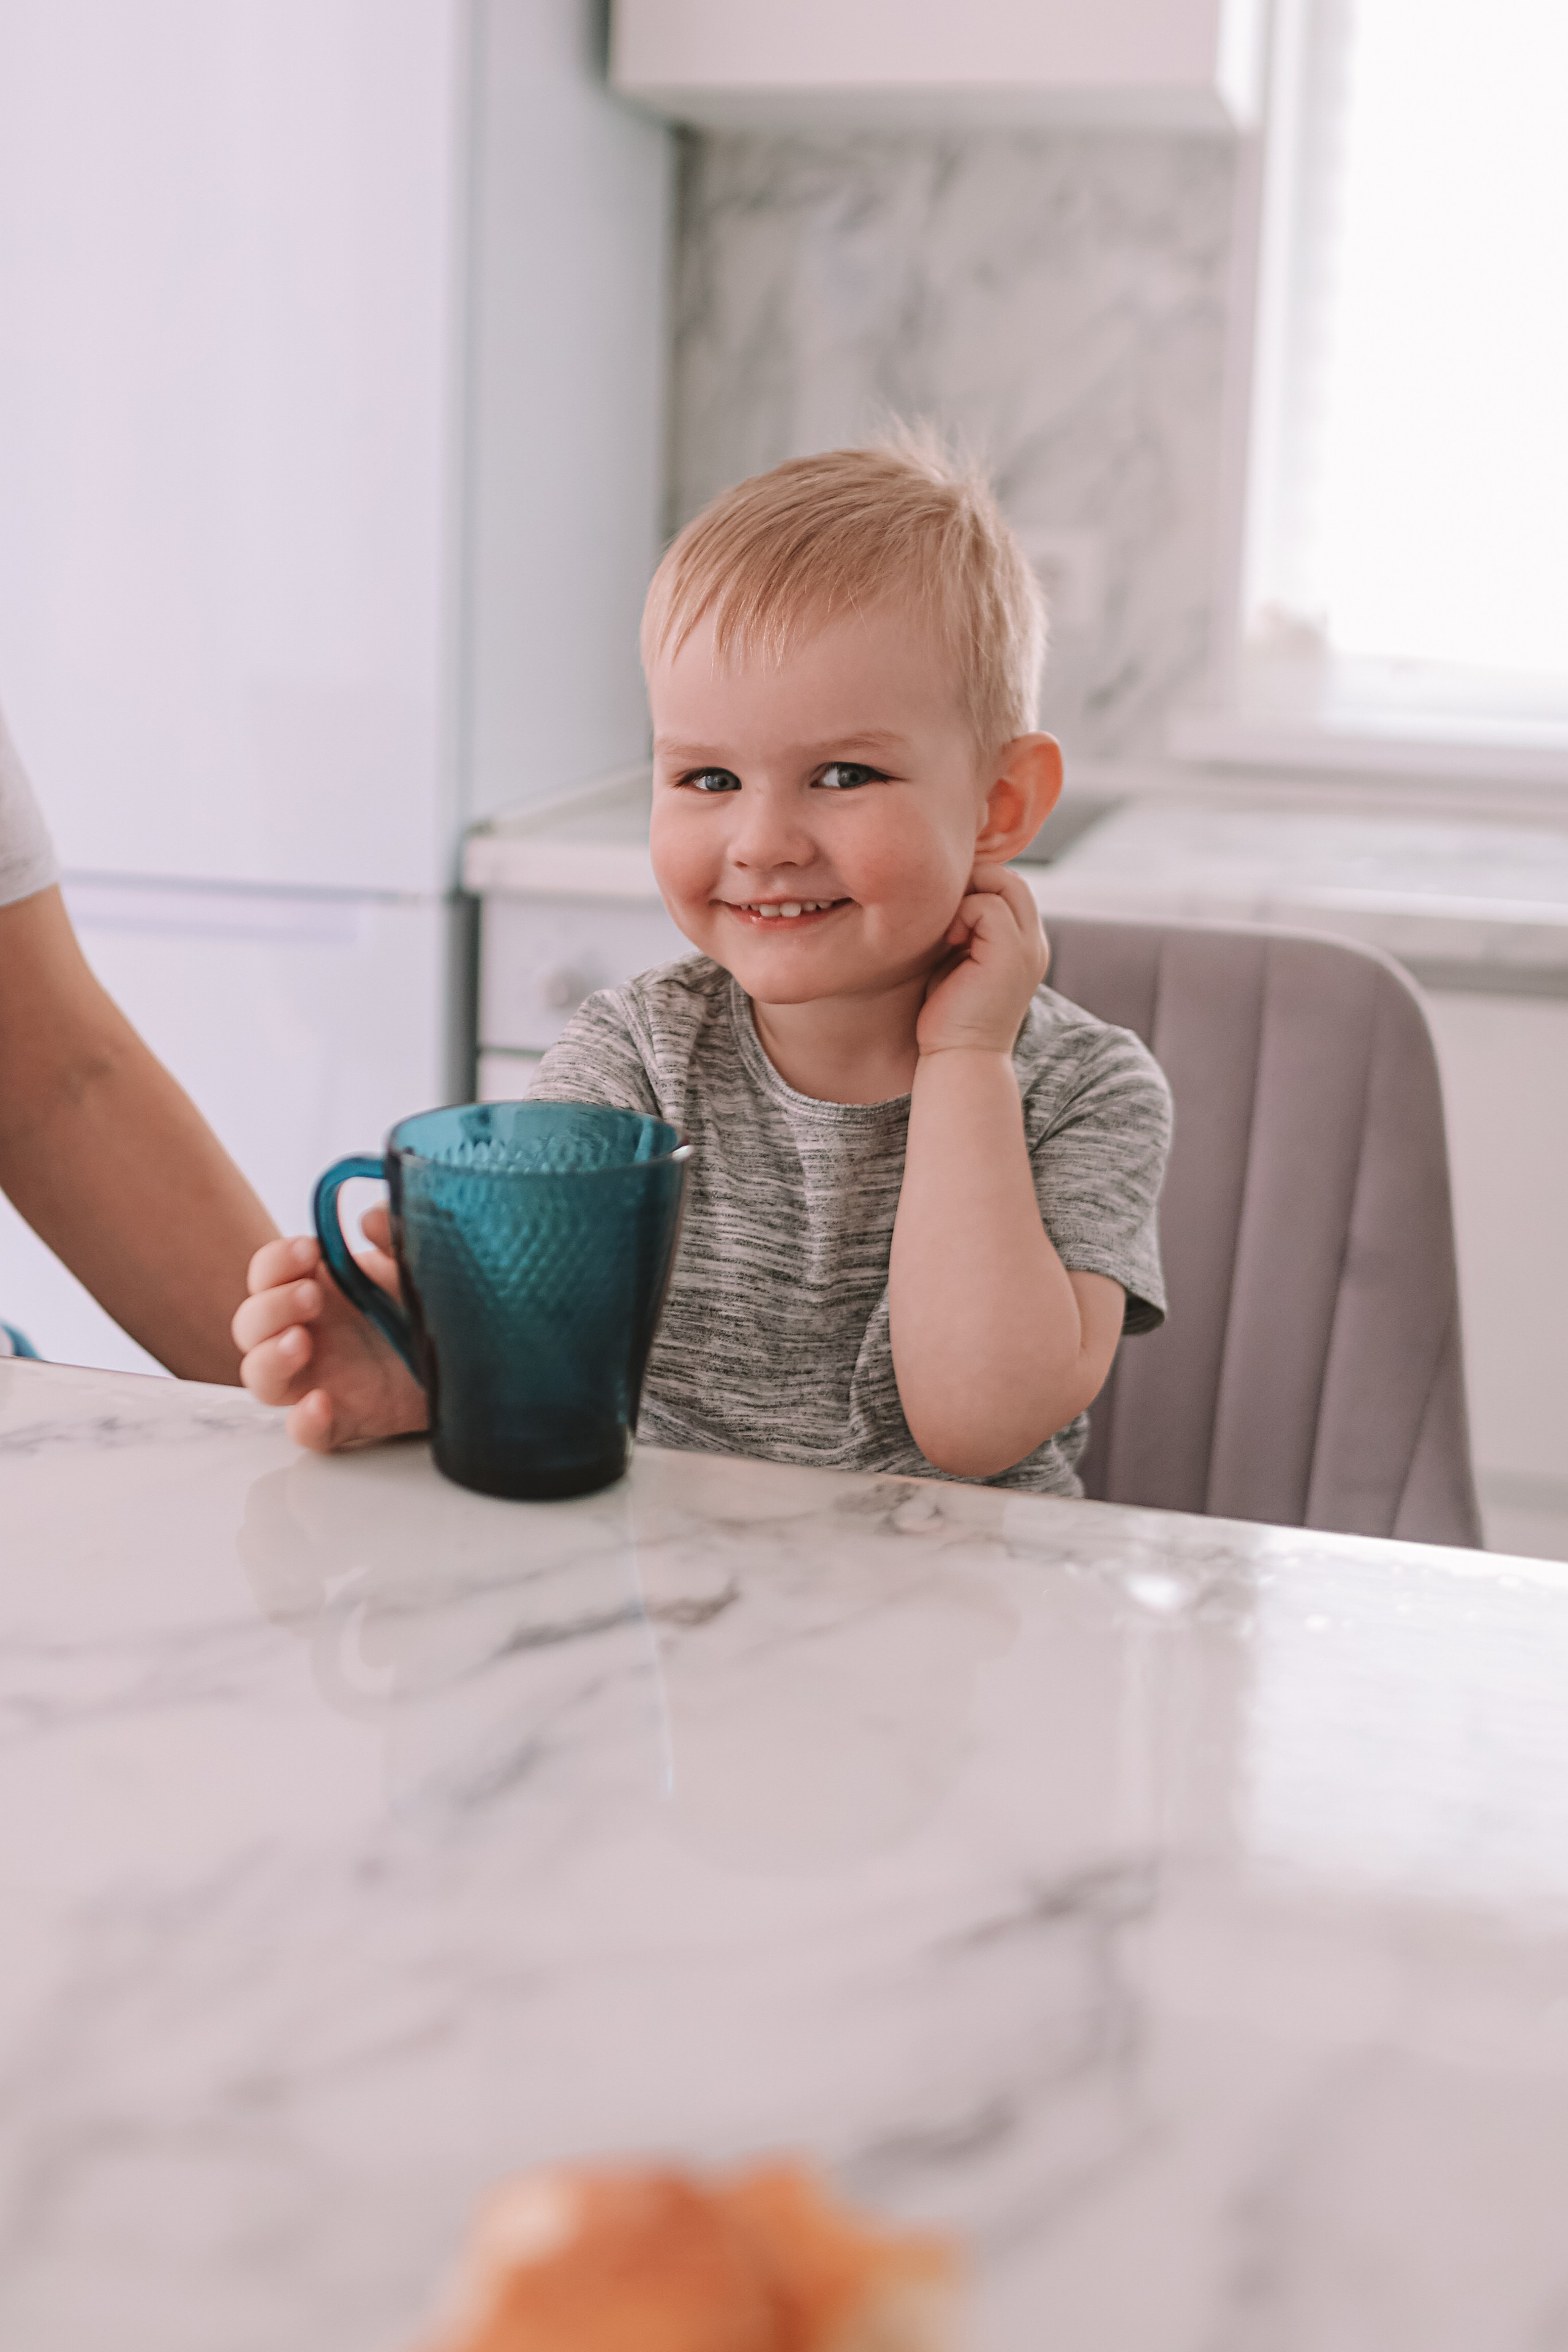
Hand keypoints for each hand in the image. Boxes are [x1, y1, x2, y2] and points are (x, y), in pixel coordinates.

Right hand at [232, 1207, 427, 1451]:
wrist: (472, 1354)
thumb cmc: (427, 1303)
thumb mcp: (416, 1262)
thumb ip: (394, 1235)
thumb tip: (370, 1219)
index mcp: (314, 1289)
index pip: (267, 1274)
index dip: (275, 1262)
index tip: (310, 1250)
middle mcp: (306, 1335)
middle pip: (251, 1325)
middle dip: (272, 1306)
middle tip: (312, 1296)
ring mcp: (320, 1379)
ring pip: (260, 1379)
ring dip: (268, 1357)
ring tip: (300, 1341)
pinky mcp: (345, 1420)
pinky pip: (307, 1433)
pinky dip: (304, 1423)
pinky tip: (321, 1403)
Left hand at [916, 863, 1049, 1058]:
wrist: (959, 1057)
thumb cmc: (949, 1014)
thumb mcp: (959, 959)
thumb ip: (964, 927)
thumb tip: (946, 891)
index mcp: (1024, 944)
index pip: (1009, 888)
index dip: (976, 884)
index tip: (944, 905)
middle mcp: (1034, 943)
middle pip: (1012, 879)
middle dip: (973, 880)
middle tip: (943, 907)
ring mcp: (1028, 948)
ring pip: (1006, 883)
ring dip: (968, 893)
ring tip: (949, 929)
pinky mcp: (1012, 954)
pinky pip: (989, 906)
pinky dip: (963, 913)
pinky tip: (950, 941)